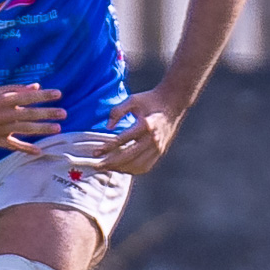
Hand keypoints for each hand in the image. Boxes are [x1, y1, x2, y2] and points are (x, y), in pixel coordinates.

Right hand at [0, 83, 65, 152]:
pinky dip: (26, 149)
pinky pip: (13, 145)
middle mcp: (4, 114)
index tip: (58, 94)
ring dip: (42, 129)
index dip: (44, 96)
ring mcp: (0, 129)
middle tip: (64, 113)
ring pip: (26, 129)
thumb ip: (16, 89)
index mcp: (4, 100)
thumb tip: (36, 87)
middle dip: (48, 113)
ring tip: (57, 129)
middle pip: (30, 114)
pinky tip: (39, 151)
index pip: (29, 97)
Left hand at [71, 87, 186, 175]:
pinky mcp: (161, 152)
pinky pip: (145, 166)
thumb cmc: (151, 100)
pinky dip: (132, 170)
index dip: (106, 148)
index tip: (95, 152)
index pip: (122, 140)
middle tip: (96, 166)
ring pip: (137, 165)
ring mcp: (158, 147)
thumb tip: (108, 127)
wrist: (173, 103)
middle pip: (128, 157)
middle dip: (110, 163)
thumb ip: (117, 111)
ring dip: (120, 168)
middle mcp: (152, 139)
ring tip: (107, 167)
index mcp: (145, 125)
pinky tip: (122, 168)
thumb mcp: (132, 100)